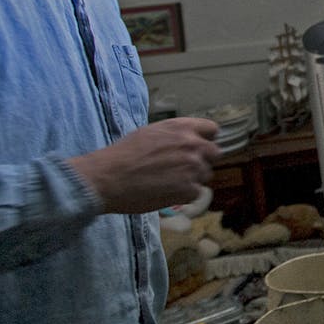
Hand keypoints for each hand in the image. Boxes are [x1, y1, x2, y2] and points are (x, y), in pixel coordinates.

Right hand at [68, 116, 221, 213]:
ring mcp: (193, 168)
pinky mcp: (189, 189)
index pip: (212, 130)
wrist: (108, 177)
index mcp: (183, 127)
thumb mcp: (151, 132)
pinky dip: (184, 195)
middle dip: (202, 161)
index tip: (197, 148)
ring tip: (170, 182)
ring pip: (206, 175)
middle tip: (184, 169)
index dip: (205, 140)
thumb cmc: (124, 154)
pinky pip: (196, 193)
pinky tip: (167, 193)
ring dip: (193, 179)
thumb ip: (175, 135)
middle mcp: (193, 145)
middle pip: (214, 154)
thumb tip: (186, 141)